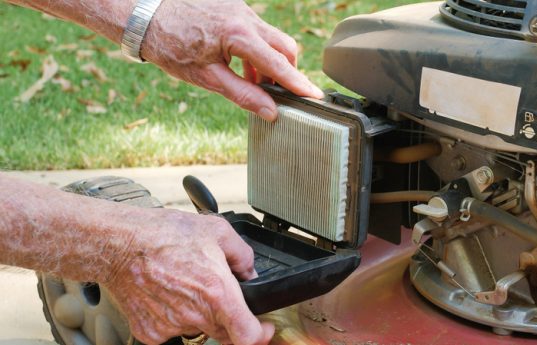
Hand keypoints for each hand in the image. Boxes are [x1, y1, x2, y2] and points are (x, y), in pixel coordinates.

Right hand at [104, 208, 271, 344]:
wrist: (118, 243)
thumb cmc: (162, 234)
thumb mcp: (218, 231)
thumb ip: (243, 256)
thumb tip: (251, 272)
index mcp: (217, 293)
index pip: (248, 337)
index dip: (261, 334)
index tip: (263, 328)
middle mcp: (195, 315)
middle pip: (225, 333)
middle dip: (230, 317)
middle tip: (218, 294)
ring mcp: (171, 327)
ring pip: (199, 329)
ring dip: (200, 313)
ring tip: (185, 284)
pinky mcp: (150, 332)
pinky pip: (172, 330)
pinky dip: (174, 316)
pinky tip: (167, 293)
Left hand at [141, 0, 323, 120]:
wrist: (145, 13)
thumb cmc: (169, 44)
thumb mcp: (206, 77)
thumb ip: (242, 94)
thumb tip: (270, 111)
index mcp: (239, 36)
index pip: (279, 65)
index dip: (298, 84)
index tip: (315, 97)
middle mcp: (245, 18)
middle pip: (285, 46)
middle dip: (287, 71)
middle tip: (280, 93)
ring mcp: (240, 9)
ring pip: (271, 37)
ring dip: (269, 61)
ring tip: (253, 81)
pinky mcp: (234, 6)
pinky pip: (257, 29)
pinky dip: (256, 49)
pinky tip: (240, 63)